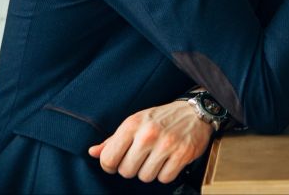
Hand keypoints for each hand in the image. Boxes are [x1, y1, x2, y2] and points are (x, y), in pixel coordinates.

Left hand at [88, 100, 212, 183]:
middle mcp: (148, 134)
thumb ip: (114, 139)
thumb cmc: (162, 118)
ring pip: (145, 177)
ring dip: (150, 171)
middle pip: (126, 172)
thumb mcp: (136, 122)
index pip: (108, 159)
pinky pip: (165, 178)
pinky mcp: (183, 153)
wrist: (195, 111)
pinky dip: (166, 173)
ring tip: (158, 158)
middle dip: (133, 168)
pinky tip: (169, 160)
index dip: (111, 166)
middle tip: (143, 158)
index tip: (119, 162)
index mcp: (133, 124)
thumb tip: (93, 152)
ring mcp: (167, 144)